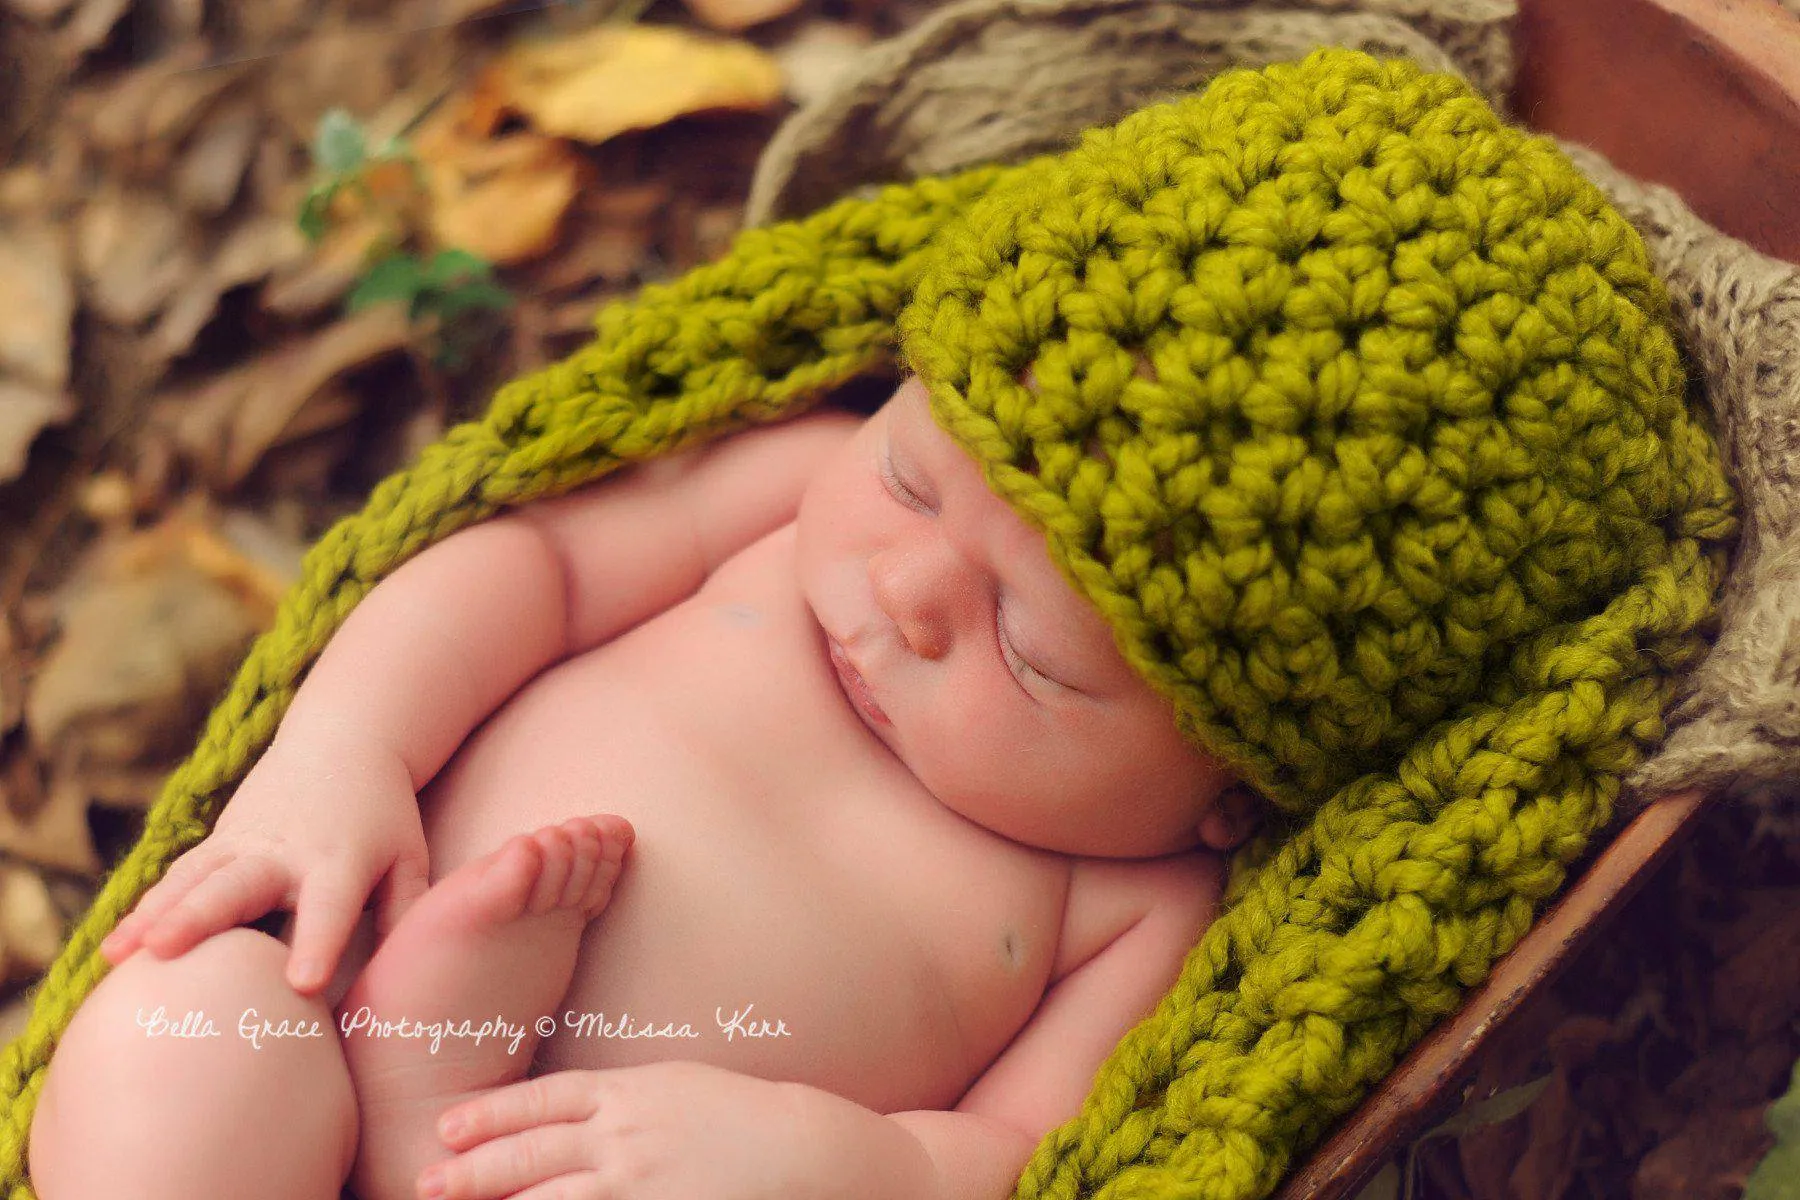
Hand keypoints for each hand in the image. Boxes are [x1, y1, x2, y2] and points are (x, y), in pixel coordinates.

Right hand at [99, 731, 430, 995]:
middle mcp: (284, 853)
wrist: (344, 741)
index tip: (301, 983)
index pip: (327, 909)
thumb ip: (405, 913)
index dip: (315, 943)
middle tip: (164, 951)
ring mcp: (243, 843)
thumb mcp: (408, 858)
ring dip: (153, 915)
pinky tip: (114, 948)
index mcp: (340, 862)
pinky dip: (144, 909)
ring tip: (116, 956)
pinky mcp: (218, 842)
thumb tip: (408, 977)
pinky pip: (177, 877)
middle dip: (200, 918)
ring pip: (192, 881)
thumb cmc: (384, 816)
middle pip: (237, 888)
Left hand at [419, 1061, 820, 1199]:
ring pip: (550, 1196)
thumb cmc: (740, 1114)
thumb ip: (620, 1098)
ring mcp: (637, 1182)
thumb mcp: (674, 1084)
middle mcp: (624, 1135)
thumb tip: (571, 1112)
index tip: (448, 1128)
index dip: (491, 1115)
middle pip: (533, 1151)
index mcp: (628, 1091)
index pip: (544, 1100)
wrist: (800, 1148)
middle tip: (426, 1180)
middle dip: (475, 1168)